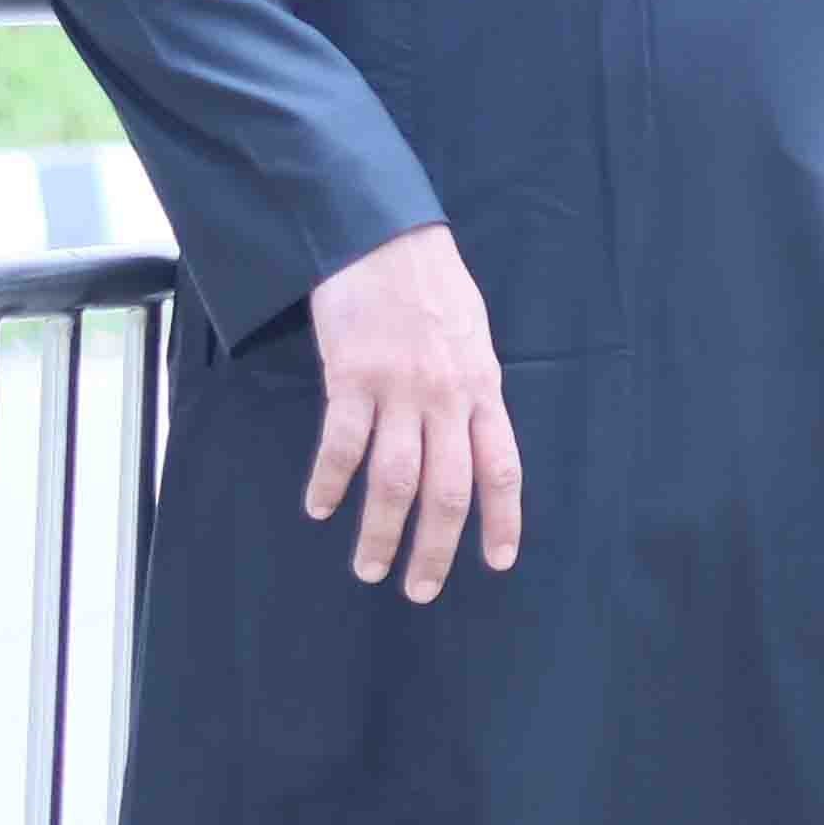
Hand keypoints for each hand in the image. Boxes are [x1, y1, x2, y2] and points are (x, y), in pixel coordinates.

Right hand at [300, 220, 522, 596]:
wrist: (384, 234)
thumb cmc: (431, 284)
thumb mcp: (474, 336)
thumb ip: (474, 390)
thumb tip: (474, 437)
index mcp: (483, 388)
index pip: (503, 469)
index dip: (503, 521)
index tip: (497, 562)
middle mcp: (447, 396)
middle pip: (448, 492)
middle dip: (435, 550)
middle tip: (419, 590)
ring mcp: (399, 388)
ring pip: (395, 481)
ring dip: (381, 533)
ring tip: (369, 567)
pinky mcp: (352, 376)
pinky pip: (342, 444)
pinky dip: (330, 482)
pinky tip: (321, 506)